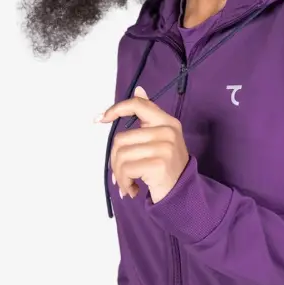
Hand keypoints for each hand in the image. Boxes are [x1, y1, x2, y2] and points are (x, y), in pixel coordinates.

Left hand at [96, 85, 189, 203]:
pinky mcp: (158, 164)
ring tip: (128, 183)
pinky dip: (125, 183)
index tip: (100, 119)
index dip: (116, 109)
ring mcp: (164, 147)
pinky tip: (132, 189)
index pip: (138, 105)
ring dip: (119, 174)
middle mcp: (168, 131)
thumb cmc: (167, 168)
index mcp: (167, 122)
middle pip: (121, 138)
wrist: (183, 195)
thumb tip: (138, 89)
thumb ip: (148, 116)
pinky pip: (126, 169)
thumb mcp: (161, 139)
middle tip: (122, 174)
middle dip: (115, 160)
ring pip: (121, 155)